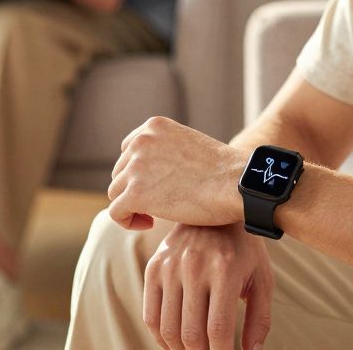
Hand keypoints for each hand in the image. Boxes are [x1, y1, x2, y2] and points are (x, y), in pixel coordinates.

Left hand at [108, 116, 247, 230]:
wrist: (236, 184)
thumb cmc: (224, 172)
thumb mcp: (191, 147)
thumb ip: (168, 154)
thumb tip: (154, 176)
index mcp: (154, 126)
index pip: (128, 149)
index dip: (138, 172)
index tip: (156, 186)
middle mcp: (141, 142)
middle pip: (121, 172)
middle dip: (135, 189)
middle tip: (158, 205)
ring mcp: (136, 167)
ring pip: (116, 192)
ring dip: (132, 205)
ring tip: (154, 217)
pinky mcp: (136, 194)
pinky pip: (116, 212)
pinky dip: (127, 221)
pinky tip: (149, 225)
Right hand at [144, 222, 273, 349]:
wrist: (215, 206)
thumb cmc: (245, 248)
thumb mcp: (261, 278)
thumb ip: (260, 318)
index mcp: (224, 269)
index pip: (218, 329)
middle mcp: (194, 266)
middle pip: (191, 334)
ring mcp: (170, 266)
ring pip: (168, 329)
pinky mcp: (154, 266)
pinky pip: (150, 315)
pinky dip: (161, 338)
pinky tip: (175, 342)